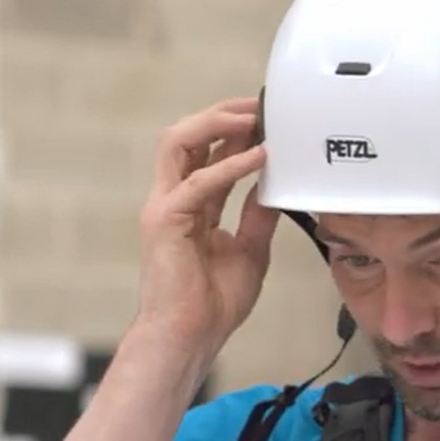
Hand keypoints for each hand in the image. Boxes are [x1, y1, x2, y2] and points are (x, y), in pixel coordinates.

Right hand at [132, 96, 278, 353]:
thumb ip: (258, 215)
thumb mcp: (251, 249)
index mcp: (192, 205)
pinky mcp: (164, 220)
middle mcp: (173, 198)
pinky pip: (198, 182)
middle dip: (222, 114)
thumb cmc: (213, 302)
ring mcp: (164, 206)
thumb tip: (275, 187)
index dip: (234, 130)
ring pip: (179, 143)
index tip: (267, 117)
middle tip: (259, 104)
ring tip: (254, 117)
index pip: (207, 152)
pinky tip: (259, 156)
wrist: (191, 336)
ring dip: (217, 124)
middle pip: (187, 136)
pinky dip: (230, 165)